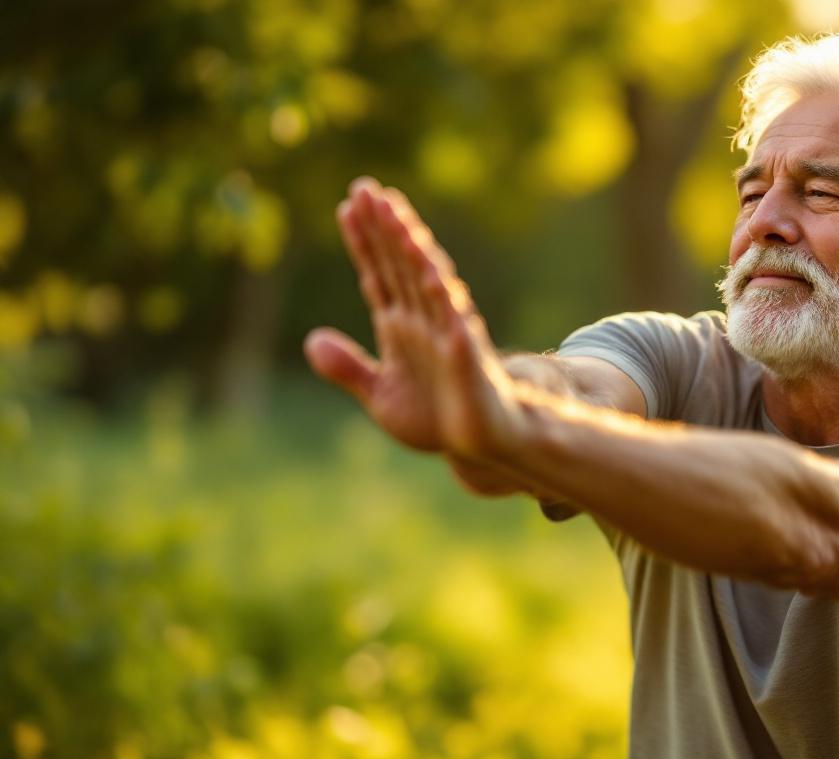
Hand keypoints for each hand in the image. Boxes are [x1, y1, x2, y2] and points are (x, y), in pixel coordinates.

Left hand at [305, 178, 532, 492]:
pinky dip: (441, 291)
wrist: (480, 445)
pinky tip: (428, 265)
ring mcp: (446, 330)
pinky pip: (453, 315)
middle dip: (383, 226)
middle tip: (366, 187)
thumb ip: (348, 368)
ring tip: (394, 213)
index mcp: (400, 326)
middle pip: (399, 264)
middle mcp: (423, 319)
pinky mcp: (466, 351)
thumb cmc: (437, 417)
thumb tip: (311, 340)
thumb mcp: (380, 393)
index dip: (362, 242)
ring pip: (425, 280)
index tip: (346, 207)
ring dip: (410, 246)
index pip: (378, 273)